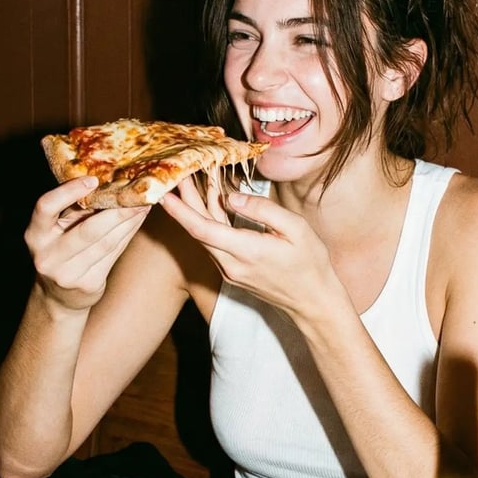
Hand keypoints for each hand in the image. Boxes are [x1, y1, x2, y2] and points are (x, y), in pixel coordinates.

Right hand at [25, 176, 150, 309]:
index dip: (68, 192)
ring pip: (106, 242)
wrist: (59, 296)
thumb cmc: (62, 250)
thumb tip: (109, 180)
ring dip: (129, 221)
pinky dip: (128, 234)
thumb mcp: (59, 229)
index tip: (93, 180)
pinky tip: (138, 221)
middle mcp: (46, 255)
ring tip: (144, 204)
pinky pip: (114, 254)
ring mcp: (67, 273)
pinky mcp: (88, 284)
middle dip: (117, 211)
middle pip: (88, 230)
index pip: (45, 207)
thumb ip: (75, 208)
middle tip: (139, 194)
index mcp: (35, 234)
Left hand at [160, 177, 335, 318]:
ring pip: (205, 237)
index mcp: (246, 252)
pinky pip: (215, 243)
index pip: (203, 230)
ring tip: (191, 183)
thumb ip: (263, 210)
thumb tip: (233, 198)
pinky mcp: (233, 271)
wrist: (313, 301)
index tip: (165, 195)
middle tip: (176, 177)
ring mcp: (230, 270)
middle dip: (184, 202)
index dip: (181, 211)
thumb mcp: (296, 229)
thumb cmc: (310, 264)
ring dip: (196, 210)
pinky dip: (210, 221)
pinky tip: (212, 203)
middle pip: (198, 231)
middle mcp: (231, 265)